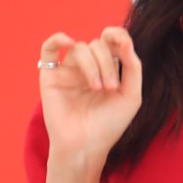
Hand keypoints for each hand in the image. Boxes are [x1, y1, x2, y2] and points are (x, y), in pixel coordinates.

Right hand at [38, 28, 141, 173]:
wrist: (85, 146)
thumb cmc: (108, 126)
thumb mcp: (131, 96)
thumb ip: (132, 67)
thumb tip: (125, 41)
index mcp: (108, 69)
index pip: (112, 41)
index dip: (118, 35)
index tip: (124, 43)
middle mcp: (88, 66)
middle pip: (98, 45)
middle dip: (106, 63)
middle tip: (109, 88)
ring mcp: (69, 70)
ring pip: (80, 48)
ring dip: (92, 65)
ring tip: (96, 88)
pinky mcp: (51, 75)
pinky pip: (49, 48)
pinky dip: (58, 39)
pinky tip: (68, 41)